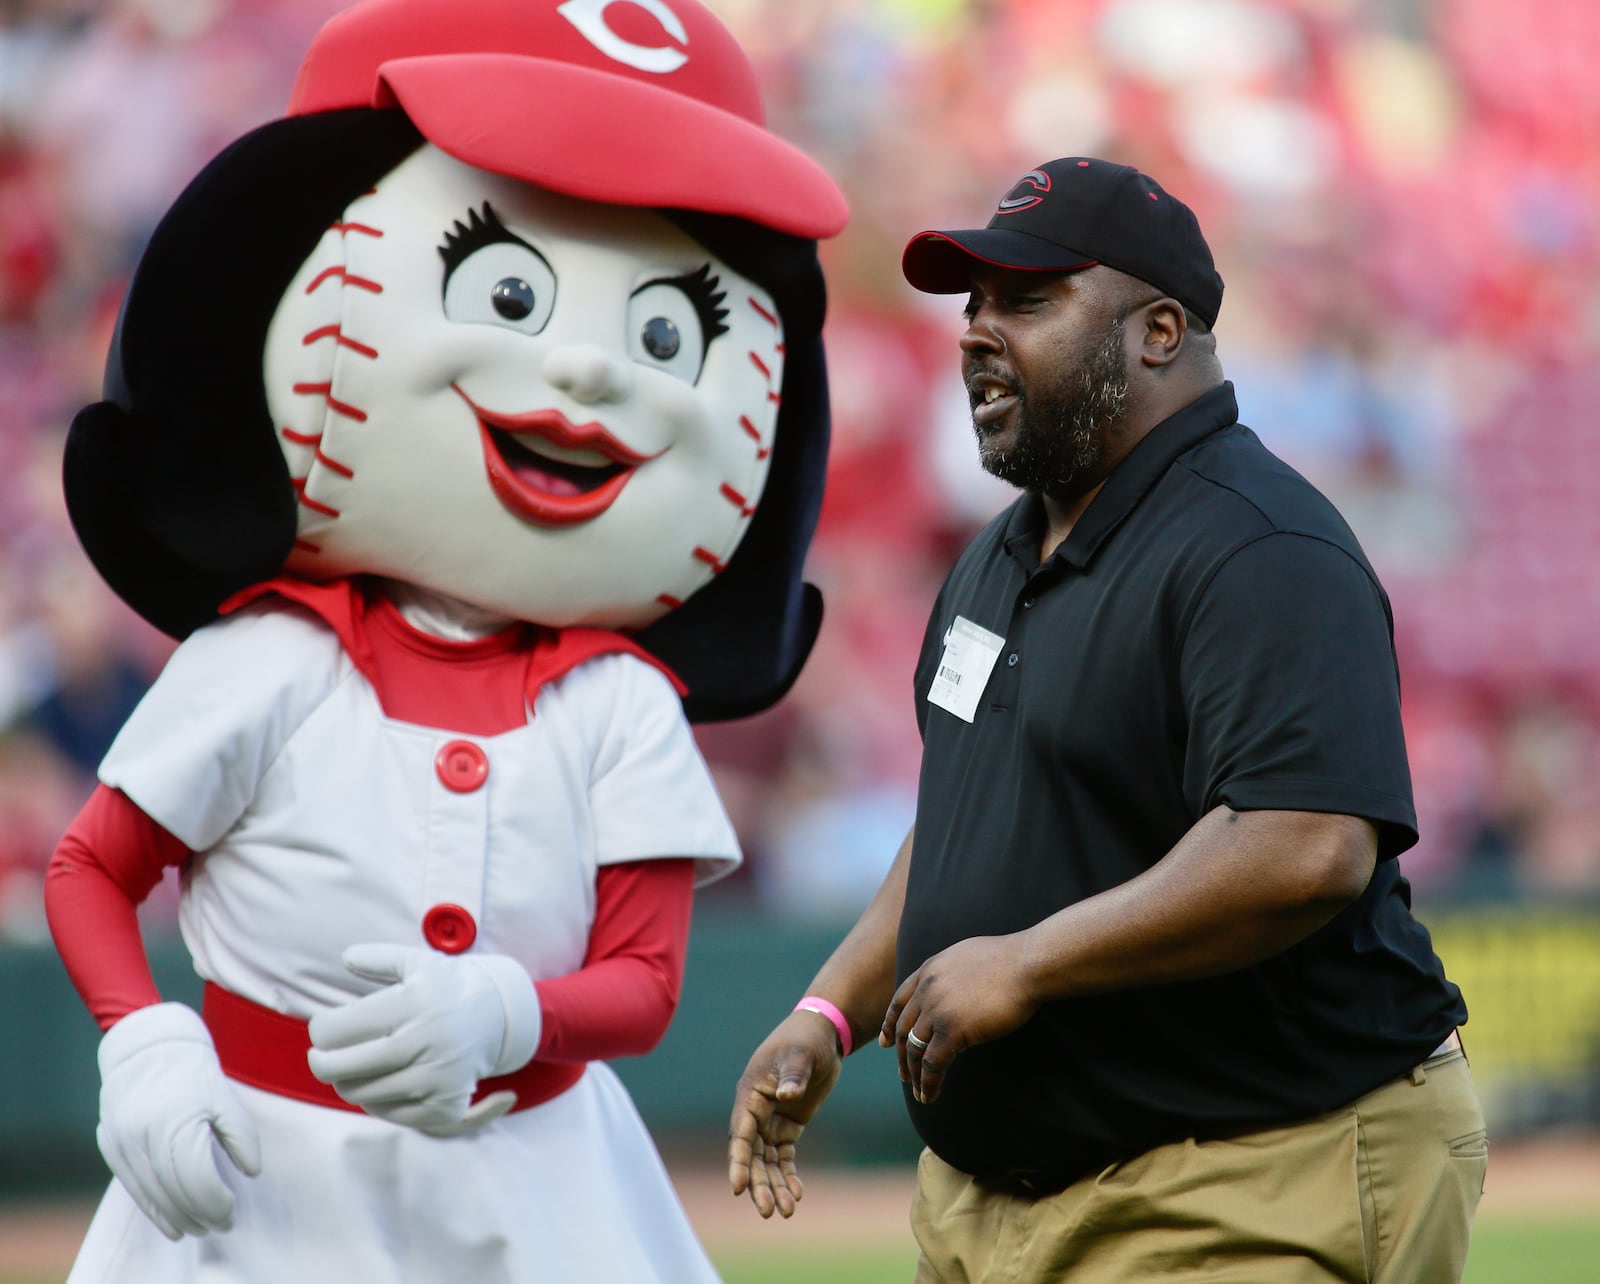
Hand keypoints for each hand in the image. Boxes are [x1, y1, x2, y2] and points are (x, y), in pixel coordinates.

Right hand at [96, 1002, 261, 1240]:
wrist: (147, 1047)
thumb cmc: (193, 1071)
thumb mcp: (226, 1098)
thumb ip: (241, 1136)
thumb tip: (251, 1172)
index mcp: (178, 1124)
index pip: (198, 1181)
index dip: (217, 1203)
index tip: (232, 1212)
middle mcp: (146, 1138)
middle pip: (174, 1193)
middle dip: (200, 1215)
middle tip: (222, 1225)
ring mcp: (124, 1144)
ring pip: (152, 1195)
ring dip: (176, 1218)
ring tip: (198, 1228)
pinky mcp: (112, 1146)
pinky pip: (133, 1187)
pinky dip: (152, 1208)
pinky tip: (170, 1221)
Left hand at [307, 943, 540, 1136]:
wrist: (500, 1016)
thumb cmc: (446, 986)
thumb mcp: (417, 962)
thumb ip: (378, 958)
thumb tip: (346, 956)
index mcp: (412, 1002)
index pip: (337, 1029)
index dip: (320, 1029)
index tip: (323, 1026)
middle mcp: (425, 1041)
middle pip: (340, 1068)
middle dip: (320, 1063)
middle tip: (320, 1056)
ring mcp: (436, 1077)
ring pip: (360, 1094)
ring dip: (348, 1081)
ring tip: (354, 1066)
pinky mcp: (445, 1105)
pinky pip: (388, 1113)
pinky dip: (376, 1101)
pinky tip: (382, 1081)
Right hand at [728, 1010, 842, 1218]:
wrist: (822, 1034)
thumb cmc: (806, 1039)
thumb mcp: (801, 1054)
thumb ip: (793, 1074)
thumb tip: (786, 1095)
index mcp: (750, 1094)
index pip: (740, 1134)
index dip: (738, 1162)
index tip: (738, 1188)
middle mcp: (755, 1111)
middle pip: (751, 1155)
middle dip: (759, 1183)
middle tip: (768, 1211)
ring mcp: (770, 1120)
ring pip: (766, 1160)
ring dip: (774, 1185)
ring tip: (787, 1211)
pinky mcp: (787, 1126)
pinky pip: (783, 1156)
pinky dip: (788, 1174)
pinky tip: (797, 1192)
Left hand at [880, 935, 1037, 1104]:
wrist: (1026, 964)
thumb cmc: (1009, 960)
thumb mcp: (966, 957)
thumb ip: (950, 974)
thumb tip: (952, 988)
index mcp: (929, 970)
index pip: (899, 1001)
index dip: (890, 1024)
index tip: (886, 1042)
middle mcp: (926, 989)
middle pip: (902, 1028)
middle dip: (900, 1055)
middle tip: (903, 1074)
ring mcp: (937, 1009)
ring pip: (914, 1049)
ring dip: (913, 1074)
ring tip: (916, 1091)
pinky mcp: (952, 1030)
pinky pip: (932, 1064)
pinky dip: (928, 1083)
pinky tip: (928, 1096)